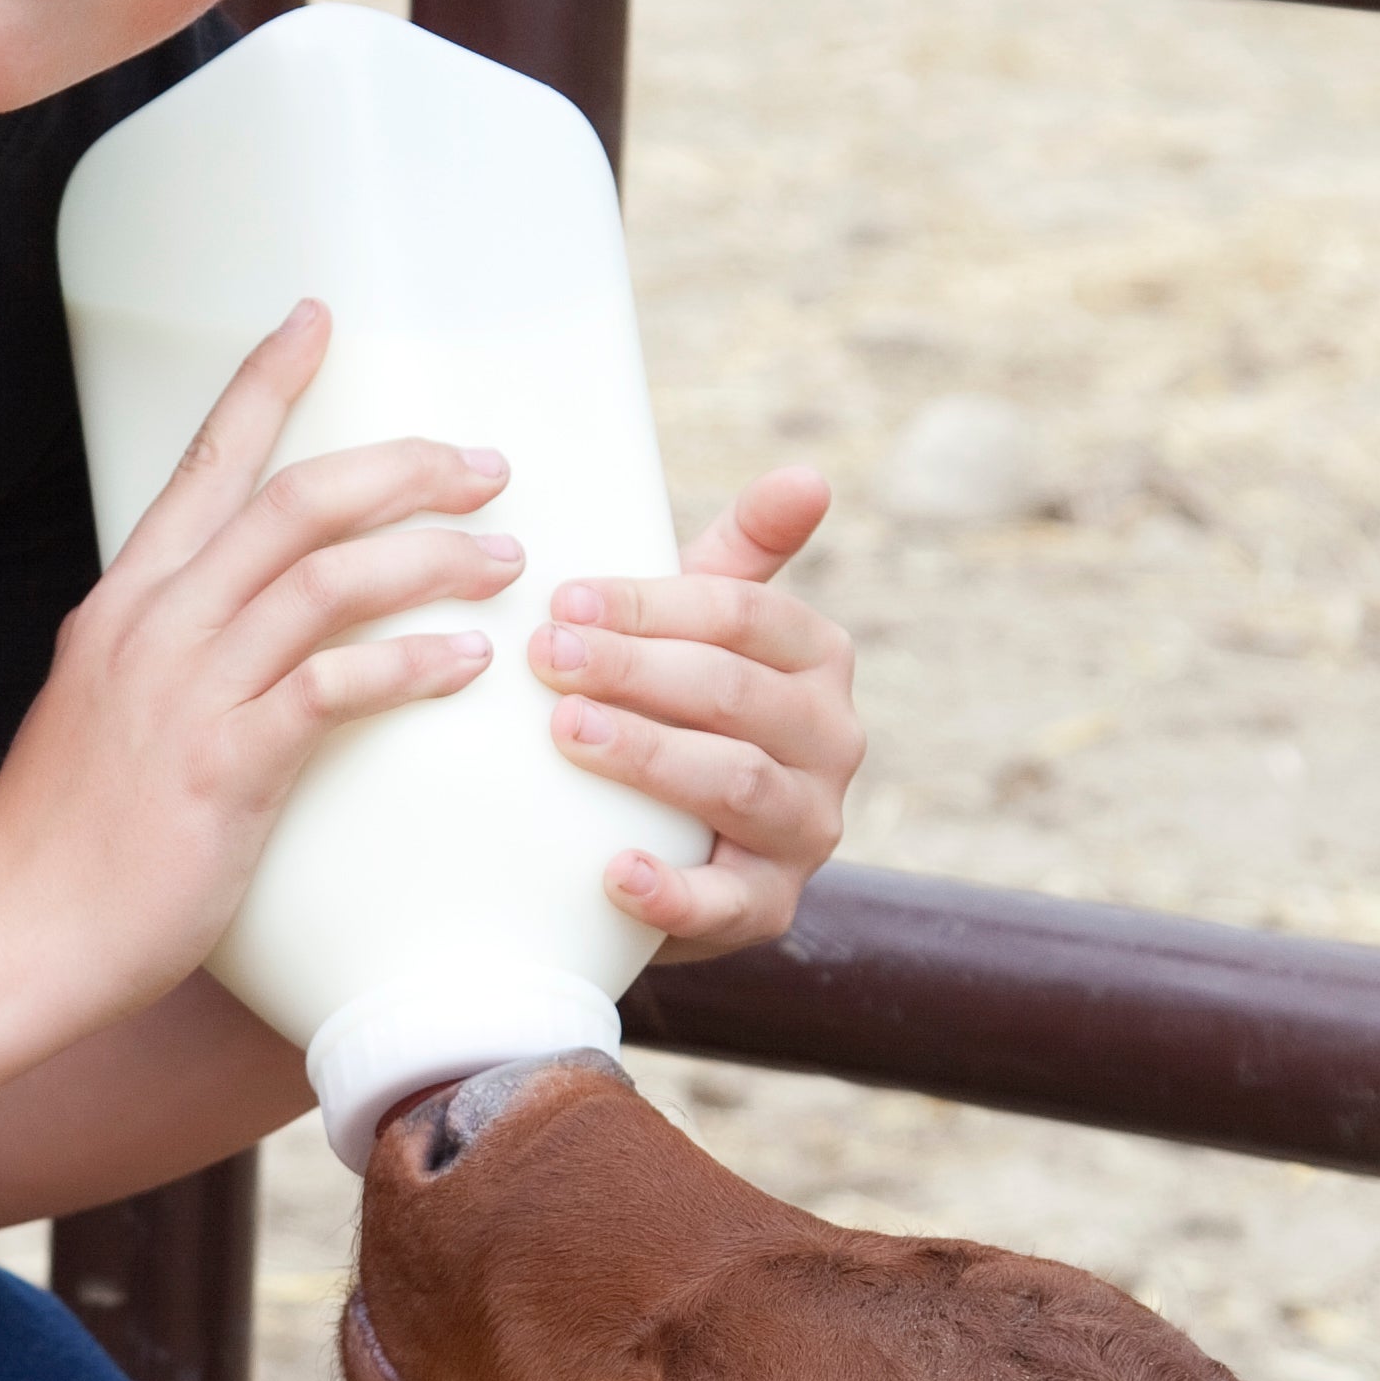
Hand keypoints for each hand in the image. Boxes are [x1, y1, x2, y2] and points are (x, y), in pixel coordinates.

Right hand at [0, 302, 518, 1027]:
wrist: (5, 937)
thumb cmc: (65, 844)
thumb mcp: (105, 716)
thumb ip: (169, 662)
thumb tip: (237, 644)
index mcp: (124, 604)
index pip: (205, 461)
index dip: (266, 382)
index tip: (318, 317)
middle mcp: (153, 626)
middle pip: (293, 501)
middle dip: (400, 467)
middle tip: (484, 465)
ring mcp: (187, 693)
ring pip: (325, 578)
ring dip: (428, 555)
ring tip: (502, 556)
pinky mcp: (224, 768)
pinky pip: (332, 686)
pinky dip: (408, 661)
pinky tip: (464, 660)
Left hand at [532, 467, 857, 962]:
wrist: (680, 843)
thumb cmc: (681, 711)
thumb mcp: (704, 632)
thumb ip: (741, 555)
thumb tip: (808, 475)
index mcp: (817, 659)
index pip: (743, 616)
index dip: (651, 604)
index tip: (563, 598)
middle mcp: (832, 741)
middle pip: (735, 693)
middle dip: (636, 670)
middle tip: (547, 657)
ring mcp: (808, 827)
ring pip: (736, 783)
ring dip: (648, 756)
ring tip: (566, 731)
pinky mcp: (771, 905)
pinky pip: (728, 902)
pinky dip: (672, 891)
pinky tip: (613, 871)